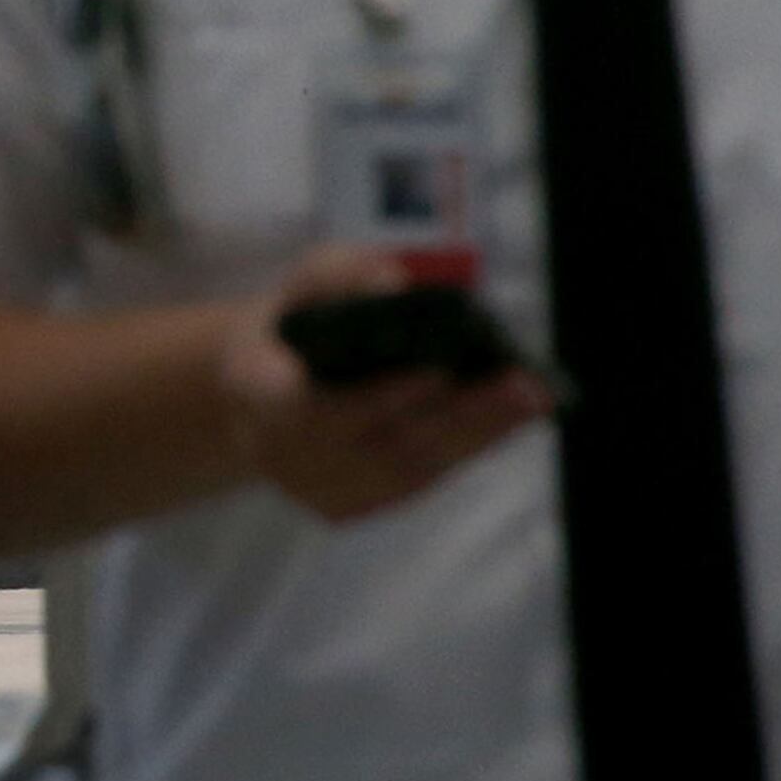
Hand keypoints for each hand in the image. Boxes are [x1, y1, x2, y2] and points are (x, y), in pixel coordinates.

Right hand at [223, 246, 553, 522]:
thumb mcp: (305, 280)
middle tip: (522, 385)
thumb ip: (342, 273)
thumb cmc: (294, 323)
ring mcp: (305, 486)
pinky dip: (458, 455)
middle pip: (376, 442)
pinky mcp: (337, 507)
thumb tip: (395, 284)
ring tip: (529, 400)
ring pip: (400, 471)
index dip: (374, 396)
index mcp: (251, 386)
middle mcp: (272, 449)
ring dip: (471, 437)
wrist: (259, 385)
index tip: (436, 372)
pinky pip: (407, 487)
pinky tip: (502, 424)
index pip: (305, 404)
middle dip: (457, 413)